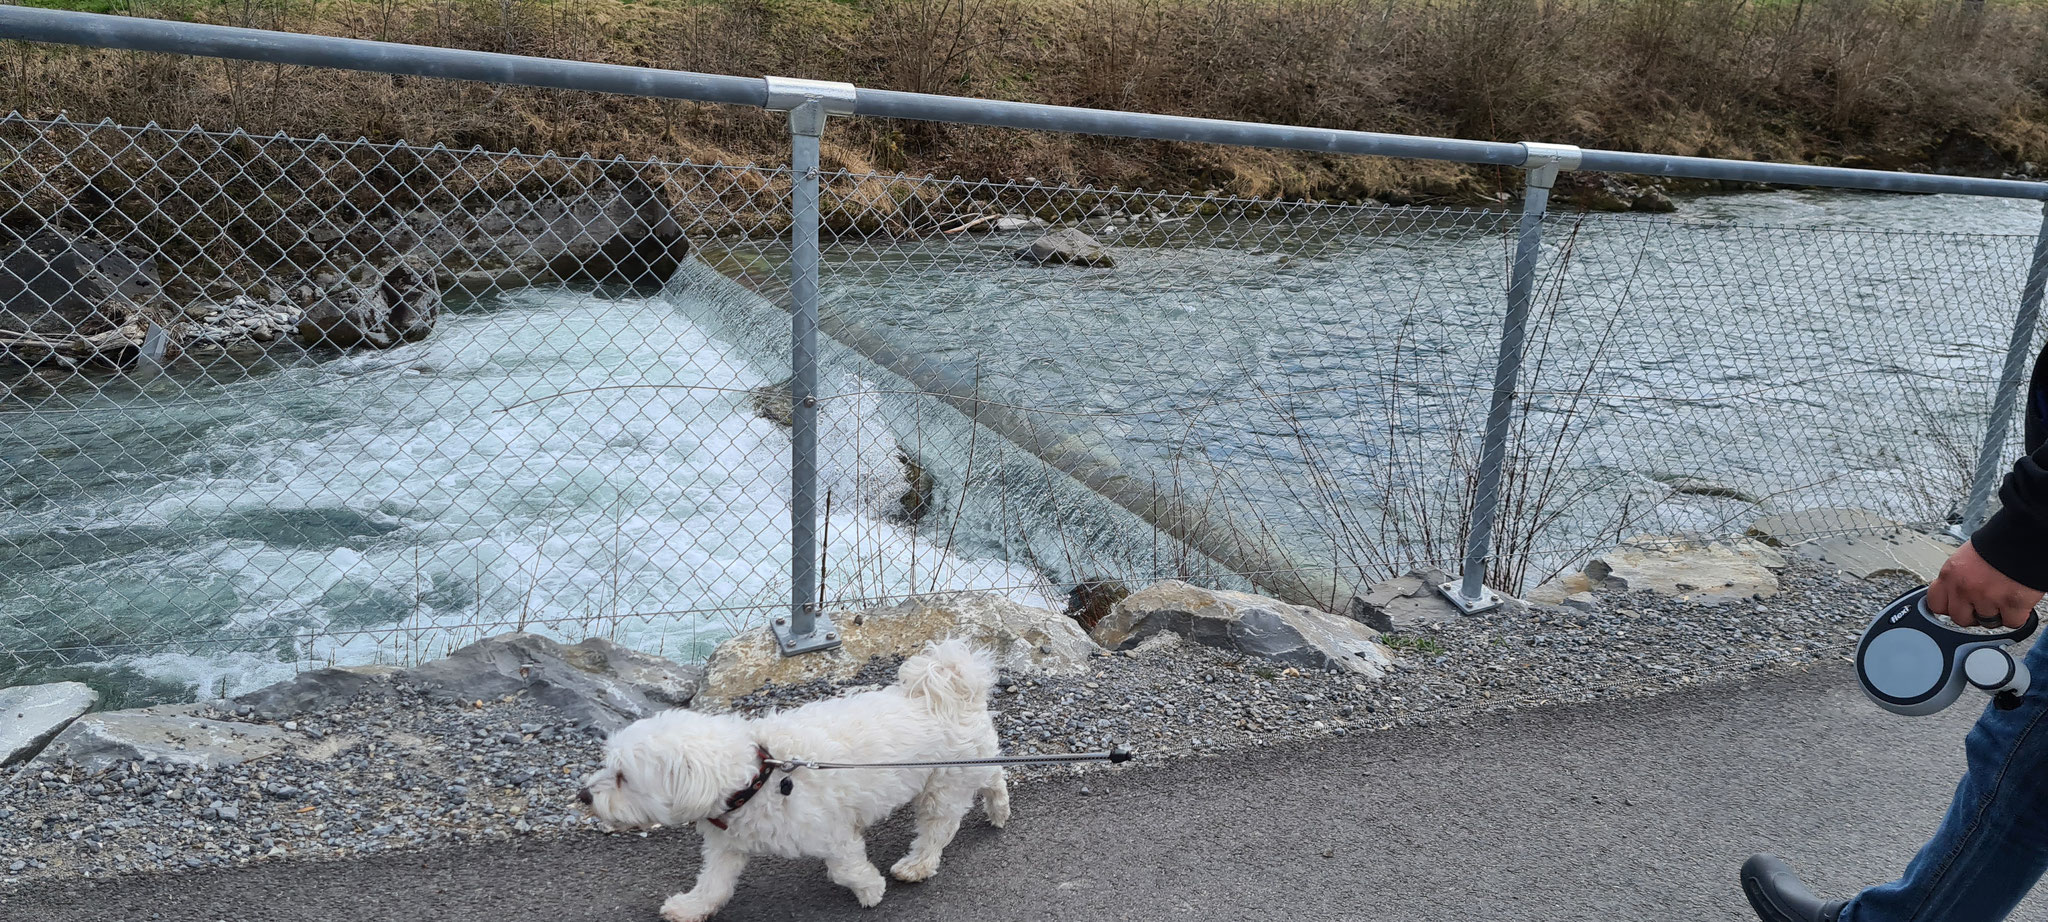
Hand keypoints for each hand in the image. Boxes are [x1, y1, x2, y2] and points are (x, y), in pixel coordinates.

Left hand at [1927, 540, 2043, 628]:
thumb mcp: (1967, 557)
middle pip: (1960, 619)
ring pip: (1987, 622)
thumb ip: (1960, 577)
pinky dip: (2016, 616)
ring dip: (1997, 613)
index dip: (1948, 608)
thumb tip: (1957, 594)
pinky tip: (2017, 602)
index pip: (1935, 603)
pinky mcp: (2012, 603)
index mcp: (1950, 573)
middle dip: (1973, 615)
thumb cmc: (1998, 542)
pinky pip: (2011, 622)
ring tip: (2003, 597)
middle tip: (1984, 604)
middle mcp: (1964, 587)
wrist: (2024, 536)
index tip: (1956, 607)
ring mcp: (1987, 597)